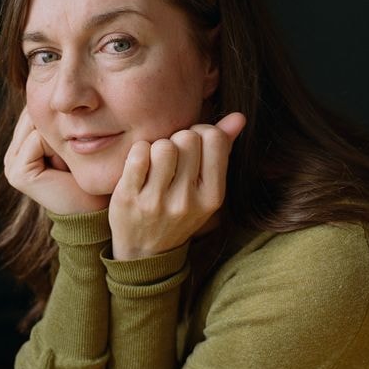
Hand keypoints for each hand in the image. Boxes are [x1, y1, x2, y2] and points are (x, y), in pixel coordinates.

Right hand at [3, 106, 107, 214]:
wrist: (92, 208)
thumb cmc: (87, 174)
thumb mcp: (70, 142)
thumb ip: (58, 122)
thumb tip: (57, 89)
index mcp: (21, 146)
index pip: (34, 112)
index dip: (58, 114)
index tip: (78, 130)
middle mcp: (12, 155)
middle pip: (33, 116)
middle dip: (55, 120)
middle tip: (78, 137)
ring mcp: (11, 165)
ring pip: (35, 124)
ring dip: (57, 134)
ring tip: (71, 151)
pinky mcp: (17, 173)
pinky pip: (36, 140)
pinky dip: (54, 145)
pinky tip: (65, 160)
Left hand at [108, 112, 245, 259]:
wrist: (145, 252)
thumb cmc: (179, 210)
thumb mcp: (207, 189)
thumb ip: (223, 149)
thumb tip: (239, 117)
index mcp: (212, 196)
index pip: (214, 139)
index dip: (202, 132)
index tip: (194, 145)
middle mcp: (187, 201)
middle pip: (187, 138)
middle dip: (179, 139)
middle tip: (174, 156)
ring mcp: (157, 201)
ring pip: (163, 145)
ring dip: (158, 147)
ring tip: (157, 162)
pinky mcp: (129, 198)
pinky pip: (138, 153)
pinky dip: (139, 151)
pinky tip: (140, 164)